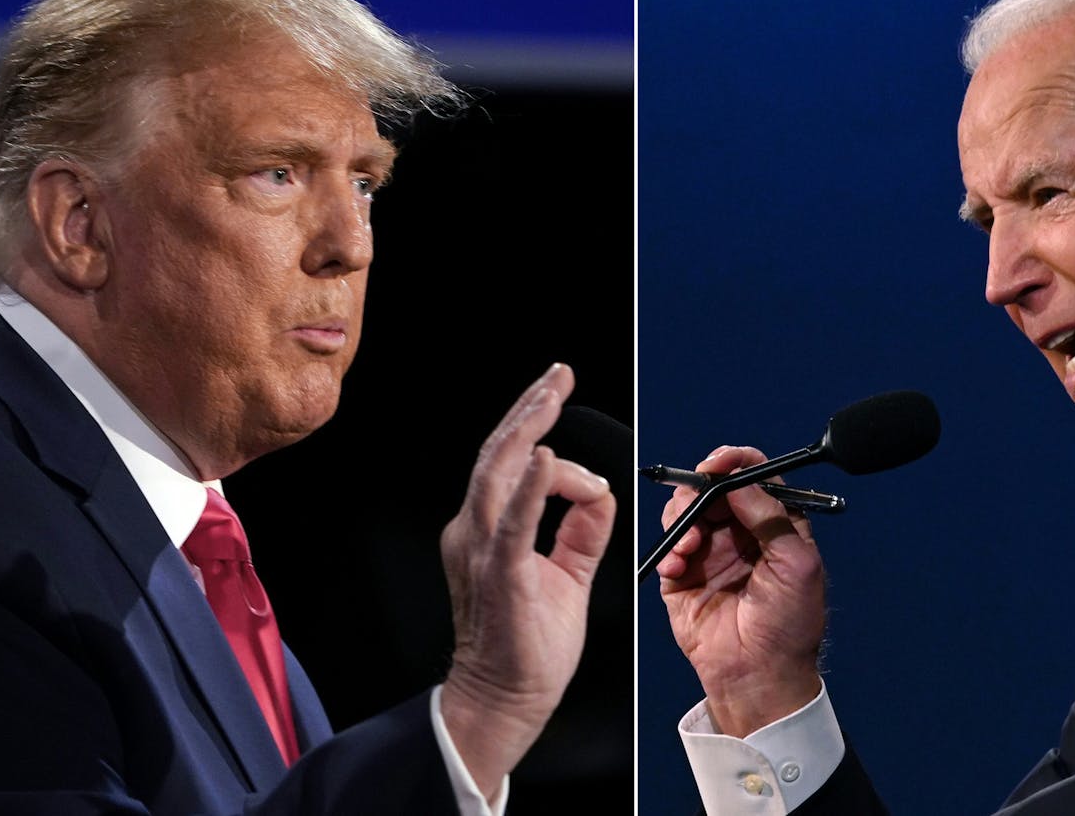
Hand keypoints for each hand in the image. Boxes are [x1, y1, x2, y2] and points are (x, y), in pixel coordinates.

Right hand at [438, 363, 615, 799]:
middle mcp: (475, 530)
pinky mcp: (500, 574)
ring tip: (552, 394)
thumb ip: (581, 530)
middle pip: (499, 453)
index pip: (512, 465)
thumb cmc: (529, 645)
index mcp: (487, 529)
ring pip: (499, 472)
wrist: (505, 700)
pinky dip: (529, 488)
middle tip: (558, 375)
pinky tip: (546, 458)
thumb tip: (599, 490)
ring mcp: (482, 549)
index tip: (562, 403)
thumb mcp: (566, 573)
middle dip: (531, 407)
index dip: (539, 432)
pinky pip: (513, 523)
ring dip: (529, 428)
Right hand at [657, 445, 826, 736]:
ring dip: (683, 518)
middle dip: (700, 489)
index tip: (718, 464)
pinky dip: (669, 548)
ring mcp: (710, 553)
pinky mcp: (683, 576)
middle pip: (713, 488)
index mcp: (775, 526)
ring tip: (690, 545)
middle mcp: (741, 534)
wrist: (759, 677)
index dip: (736, 462)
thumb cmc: (790, 627)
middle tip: (697, 500)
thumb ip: (770, 516)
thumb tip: (739, 480)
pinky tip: (679, 565)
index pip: (755, 477)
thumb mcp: (797, 563)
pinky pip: (668, 545)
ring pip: (686, 510)